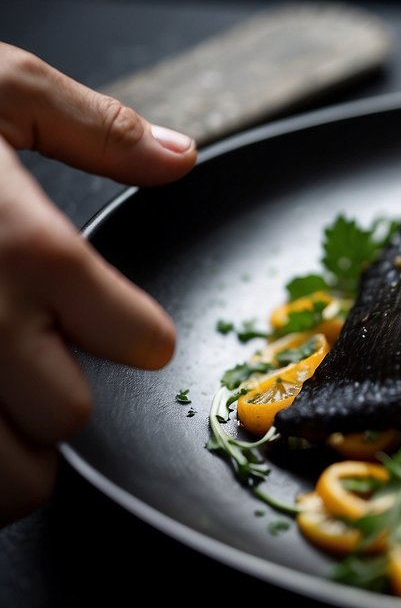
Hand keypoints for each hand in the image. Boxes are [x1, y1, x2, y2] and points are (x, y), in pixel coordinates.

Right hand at [0, 43, 195, 525]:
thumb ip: (91, 128)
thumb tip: (177, 156)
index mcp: (28, 250)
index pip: (140, 340)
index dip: (136, 332)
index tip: (119, 324)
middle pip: (68, 415)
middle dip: (60, 394)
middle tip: (31, 361)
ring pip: (9, 479)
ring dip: (11, 452)